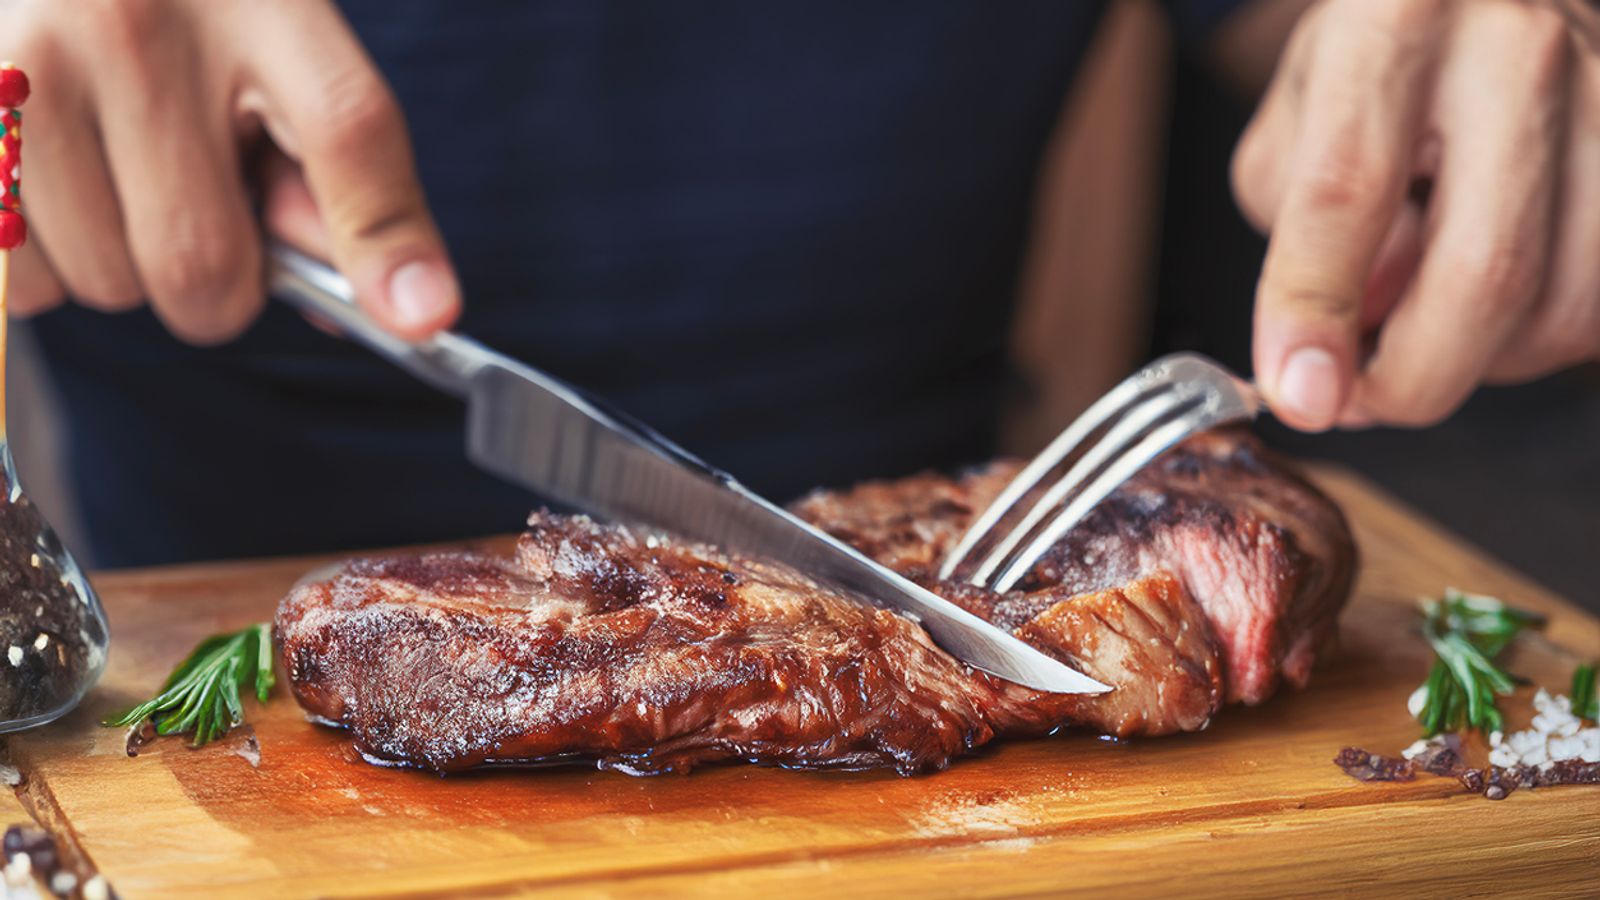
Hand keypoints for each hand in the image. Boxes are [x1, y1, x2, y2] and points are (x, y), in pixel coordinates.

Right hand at [1, 0, 458, 342]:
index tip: (420, 320)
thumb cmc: (181, 6)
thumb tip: (386, 307)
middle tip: (198, 219)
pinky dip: (42, 265)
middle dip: (215, 285)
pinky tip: (50, 184)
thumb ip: (332, 172)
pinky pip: (16, 277)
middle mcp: (136, 18)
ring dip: (119, 270)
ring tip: (110, 175)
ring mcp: (26, 55)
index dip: (386, 239)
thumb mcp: (275, 48)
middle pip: (202, 263)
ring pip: (103, 281)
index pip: (345, 132)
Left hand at [1233, 0, 1599, 429]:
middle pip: (1485, 271)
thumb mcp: (1296, 119)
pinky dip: (1536, 338)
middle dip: (1411, 379)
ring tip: (1423, 328)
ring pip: (1563, 304)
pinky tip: (1492, 305)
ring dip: (1479, 360)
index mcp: (1395, 22)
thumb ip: (1300, 235)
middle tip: (1356, 402)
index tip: (1299, 396)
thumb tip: (1339, 353)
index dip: (1314, 312)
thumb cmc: (1382, 58)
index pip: (1347, 192)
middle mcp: (1518, 49)